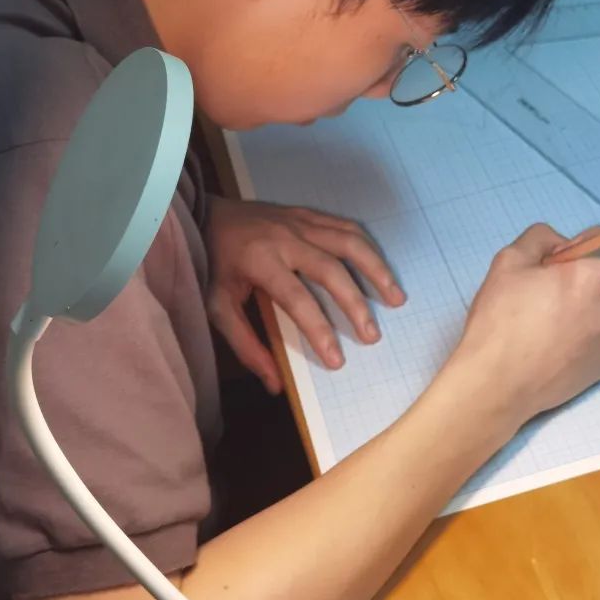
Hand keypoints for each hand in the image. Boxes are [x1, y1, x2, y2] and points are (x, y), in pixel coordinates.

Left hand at [205, 197, 405, 392]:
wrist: (203, 214)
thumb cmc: (211, 264)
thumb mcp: (216, 307)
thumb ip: (245, 345)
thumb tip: (273, 385)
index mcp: (261, 261)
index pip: (297, 299)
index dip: (320, 330)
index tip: (338, 360)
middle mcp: (286, 238)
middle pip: (331, 270)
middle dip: (355, 305)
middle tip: (372, 336)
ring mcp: (301, 222)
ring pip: (348, 242)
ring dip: (376, 270)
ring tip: (396, 298)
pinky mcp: (309, 215)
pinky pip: (346, 227)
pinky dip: (368, 247)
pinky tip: (381, 268)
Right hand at [448, 224, 599, 426]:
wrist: (497, 384)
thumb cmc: (501, 319)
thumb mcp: (509, 260)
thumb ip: (541, 238)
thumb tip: (560, 244)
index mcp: (596, 274)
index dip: (575, 250)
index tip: (553, 267)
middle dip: (579, 284)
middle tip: (542, 301)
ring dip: (584, 314)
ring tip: (547, 330)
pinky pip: (599, 342)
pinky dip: (583, 341)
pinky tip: (554, 350)